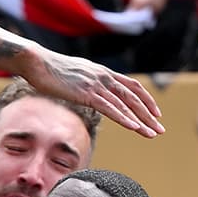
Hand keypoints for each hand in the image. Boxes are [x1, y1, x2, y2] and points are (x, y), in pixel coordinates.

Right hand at [23, 50, 162, 137]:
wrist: (36, 62)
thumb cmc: (49, 69)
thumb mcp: (74, 75)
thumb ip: (85, 82)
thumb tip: (85, 90)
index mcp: (103, 73)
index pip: (133, 87)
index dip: (147, 100)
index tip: (155, 113)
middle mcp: (105, 77)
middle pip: (135, 98)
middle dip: (150, 115)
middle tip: (160, 129)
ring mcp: (96, 85)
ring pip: (126, 105)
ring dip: (142, 121)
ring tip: (152, 134)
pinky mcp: (86, 93)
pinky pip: (110, 108)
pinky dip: (124, 119)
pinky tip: (134, 128)